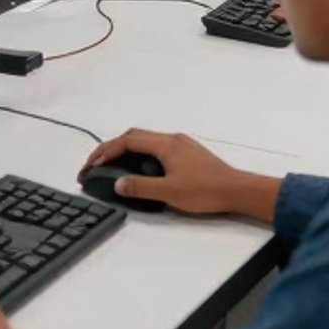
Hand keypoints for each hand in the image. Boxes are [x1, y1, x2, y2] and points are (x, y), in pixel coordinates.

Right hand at [80, 129, 277, 218]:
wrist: (236, 190)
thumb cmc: (206, 191)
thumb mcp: (169, 192)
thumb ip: (140, 187)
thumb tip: (117, 182)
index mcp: (165, 144)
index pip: (128, 140)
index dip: (107, 151)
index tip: (92, 164)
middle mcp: (172, 139)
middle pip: (135, 136)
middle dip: (112, 148)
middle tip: (97, 163)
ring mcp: (181, 144)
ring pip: (146, 141)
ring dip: (127, 150)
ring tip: (113, 166)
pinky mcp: (188, 153)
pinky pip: (156, 147)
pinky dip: (141, 154)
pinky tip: (140, 169)